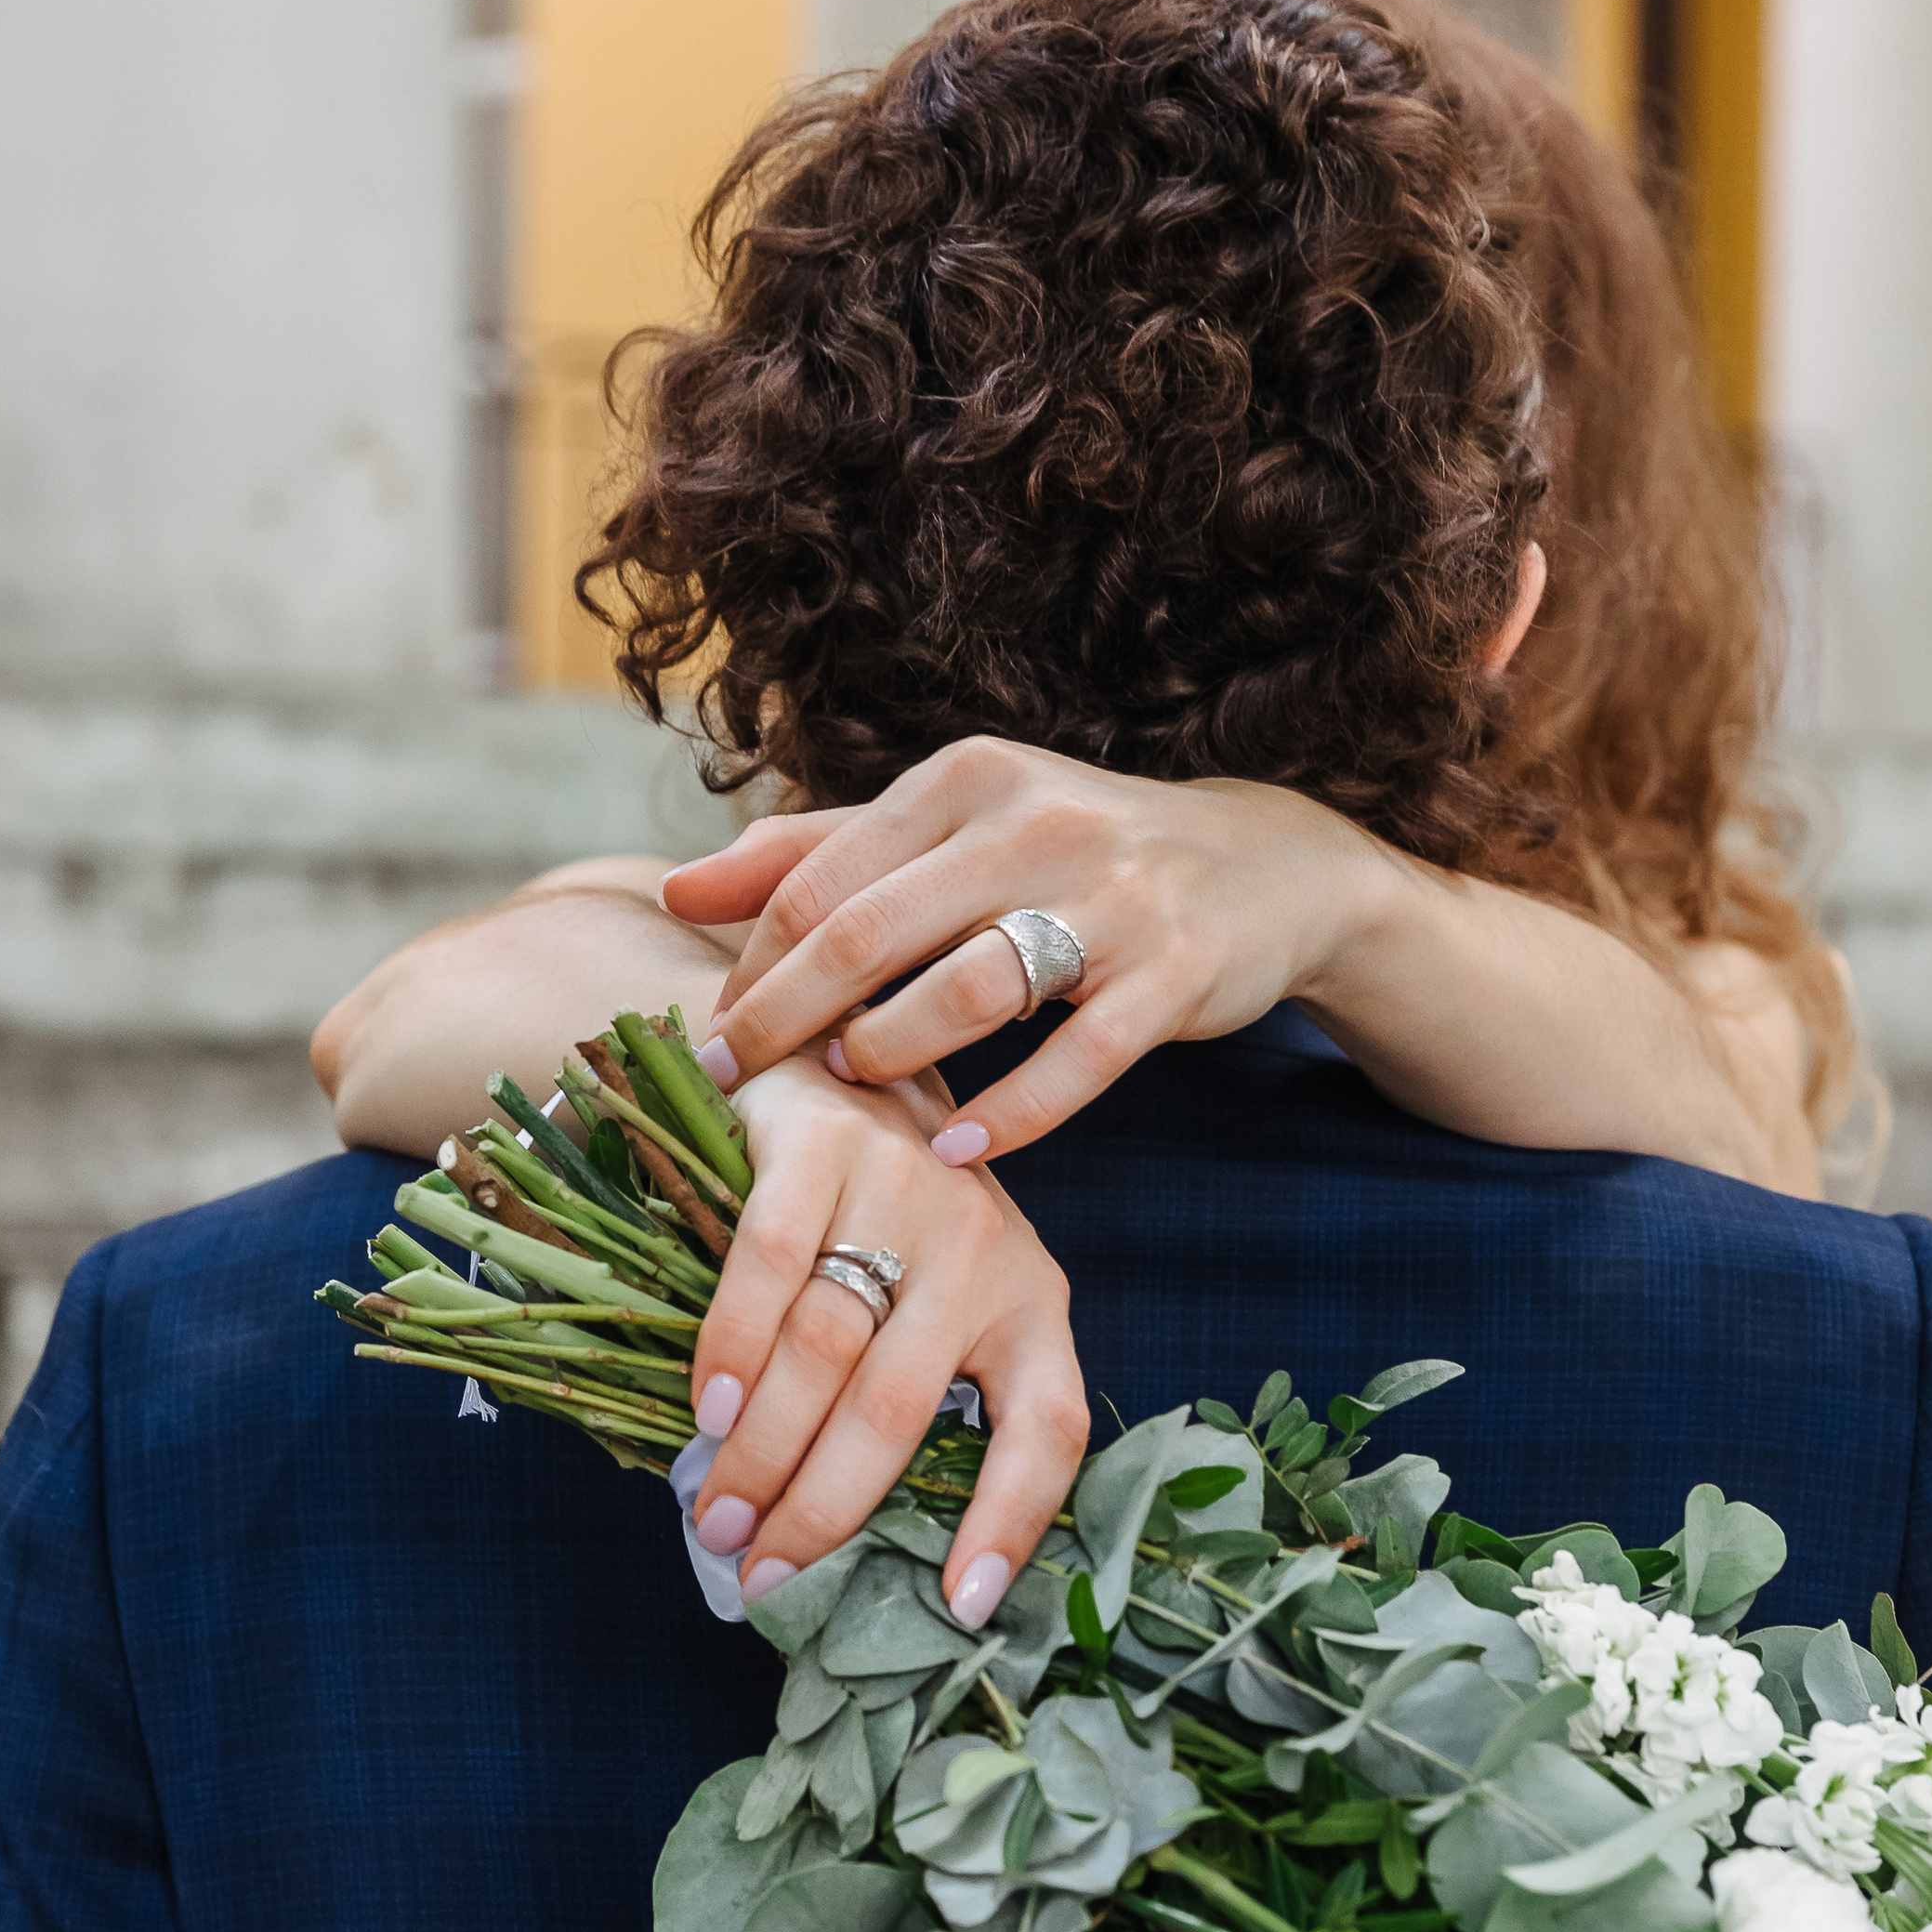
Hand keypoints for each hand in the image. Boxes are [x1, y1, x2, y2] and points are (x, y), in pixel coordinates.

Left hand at [666, 740, 1400, 1163]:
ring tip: (852, 1092)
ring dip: (894, 1051)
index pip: (820, 876)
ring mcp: (1112, 897)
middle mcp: (1033, 820)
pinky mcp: (1174, 973)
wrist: (1261, 866)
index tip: (710, 1033)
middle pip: (872, 929)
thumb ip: (815, 853)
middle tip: (732, 1080)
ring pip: (971, 985)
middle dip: (785, 1015)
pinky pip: (1078, 1059)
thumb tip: (670, 889)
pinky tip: (955, 1153)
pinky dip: (1011, 1115)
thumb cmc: (1070, 857)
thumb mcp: (950, 829)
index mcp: (962, 778)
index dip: (751, 962)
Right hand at [687, 1048, 1087, 1622]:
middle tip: (761, 1573)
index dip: (1011, 1521)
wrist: (832, 1050)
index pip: (1047, 1427)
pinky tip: (708, 1411)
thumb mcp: (932, 1297)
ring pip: (830, 1349)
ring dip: (764, 1450)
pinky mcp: (826, 1142)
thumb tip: (841, 1532)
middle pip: (901, 1407)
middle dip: (824, 1505)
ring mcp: (906, 1188)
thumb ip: (914, 1390)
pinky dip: (734, 1347)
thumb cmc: (879, 1216)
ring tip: (717, 1518)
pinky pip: (772, 1264)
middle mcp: (984, 1248)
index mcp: (1029, 1301)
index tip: (966, 1606)